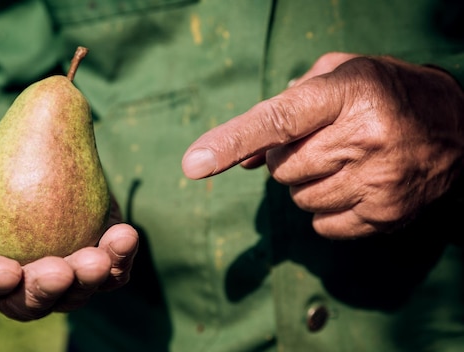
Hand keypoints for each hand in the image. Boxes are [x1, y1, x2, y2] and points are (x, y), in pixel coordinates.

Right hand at [0, 163, 138, 320]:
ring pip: (78, 291)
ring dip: (90, 277)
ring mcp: (66, 279)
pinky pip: (113, 269)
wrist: (34, 169)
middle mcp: (25, 287)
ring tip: (100, 257)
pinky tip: (126, 235)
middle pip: (33, 300)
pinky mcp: (100, 263)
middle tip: (59, 270)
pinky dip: (121, 257)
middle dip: (47, 289)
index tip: (3, 271)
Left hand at [182, 52, 463, 236]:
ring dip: (306, 183)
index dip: (231, 142)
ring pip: (300, 198)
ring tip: (341, 160)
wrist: (459, 125)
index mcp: (348, 93)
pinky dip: (325, 209)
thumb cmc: (383, 93)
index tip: (193, 164)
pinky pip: (323, 225)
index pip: (277, 120)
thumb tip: (242, 160)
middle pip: (282, 168)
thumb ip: (280, 111)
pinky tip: (351, 184)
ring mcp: (379, 180)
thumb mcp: (335, 79)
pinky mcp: (388, 214)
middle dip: (287, 157)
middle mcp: (365, 137)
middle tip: (320, 140)